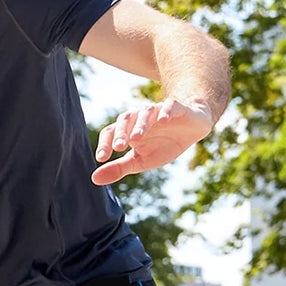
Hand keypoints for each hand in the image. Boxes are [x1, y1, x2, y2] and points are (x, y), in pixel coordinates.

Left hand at [92, 98, 213, 184]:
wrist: (191, 128)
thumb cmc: (164, 144)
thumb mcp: (141, 161)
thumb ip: (119, 168)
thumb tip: (94, 179)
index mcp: (129, 130)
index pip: (112, 133)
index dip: (105, 144)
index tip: (101, 158)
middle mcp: (140, 118)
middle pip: (126, 120)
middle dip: (122, 133)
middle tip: (119, 147)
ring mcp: (158, 111)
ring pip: (145, 113)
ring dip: (141, 124)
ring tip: (137, 137)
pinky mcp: (176, 108)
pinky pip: (169, 106)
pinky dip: (166, 112)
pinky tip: (164, 120)